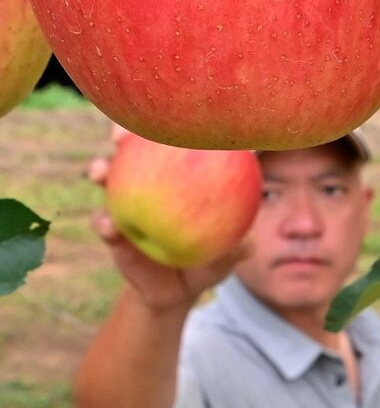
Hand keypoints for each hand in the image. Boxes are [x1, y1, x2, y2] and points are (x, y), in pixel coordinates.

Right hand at [88, 126, 251, 311]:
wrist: (181, 290)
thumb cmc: (211, 260)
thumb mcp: (230, 254)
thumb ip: (239, 247)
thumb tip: (250, 243)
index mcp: (179, 177)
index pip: (173, 144)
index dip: (170, 126)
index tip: (169, 117)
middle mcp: (149, 181)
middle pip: (131, 148)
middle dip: (122, 133)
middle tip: (120, 136)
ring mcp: (126, 203)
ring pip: (107, 177)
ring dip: (101, 170)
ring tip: (100, 173)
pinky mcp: (112, 231)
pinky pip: (104, 223)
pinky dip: (105, 223)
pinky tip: (109, 226)